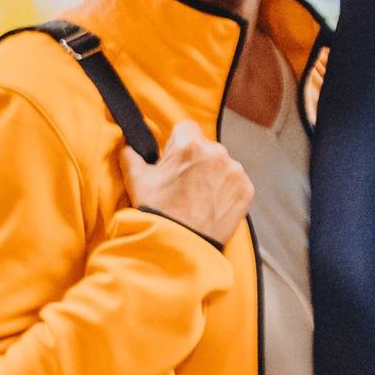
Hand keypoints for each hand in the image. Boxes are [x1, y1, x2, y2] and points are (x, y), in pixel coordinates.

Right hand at [122, 121, 250, 242]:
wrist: (180, 247)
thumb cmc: (157, 212)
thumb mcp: (136, 180)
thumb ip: (131, 155)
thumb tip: (128, 146)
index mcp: (189, 145)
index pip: (186, 127)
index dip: (177, 144)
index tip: (173, 161)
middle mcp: (217, 154)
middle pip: (206, 146)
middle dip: (196, 160)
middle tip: (184, 184)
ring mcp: (235, 172)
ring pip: (222, 164)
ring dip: (212, 175)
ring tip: (198, 198)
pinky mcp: (246, 190)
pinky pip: (236, 182)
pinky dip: (226, 190)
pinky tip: (212, 205)